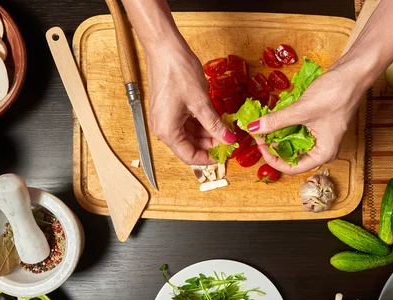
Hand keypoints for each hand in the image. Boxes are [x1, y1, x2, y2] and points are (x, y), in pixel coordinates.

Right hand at [144, 42, 235, 164]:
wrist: (164, 47)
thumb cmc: (177, 72)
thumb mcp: (201, 102)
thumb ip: (215, 124)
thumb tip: (228, 140)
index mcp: (167, 131)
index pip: (189, 156)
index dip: (209, 157)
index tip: (225, 154)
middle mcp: (163, 128)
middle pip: (189, 146)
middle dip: (209, 144)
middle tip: (230, 139)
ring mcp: (164, 118)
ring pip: (189, 134)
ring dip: (207, 133)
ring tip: (225, 128)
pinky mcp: (168, 109)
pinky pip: (185, 123)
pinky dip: (200, 123)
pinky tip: (215, 118)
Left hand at [247, 66, 363, 174]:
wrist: (354, 73)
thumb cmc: (335, 94)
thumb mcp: (302, 110)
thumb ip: (276, 121)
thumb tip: (254, 128)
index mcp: (322, 154)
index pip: (291, 168)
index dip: (272, 158)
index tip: (259, 143)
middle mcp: (322, 149)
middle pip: (291, 156)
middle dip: (273, 146)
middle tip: (258, 133)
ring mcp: (320, 137)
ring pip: (293, 143)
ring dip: (278, 134)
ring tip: (264, 124)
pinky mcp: (318, 124)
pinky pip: (298, 131)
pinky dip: (285, 125)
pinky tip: (275, 116)